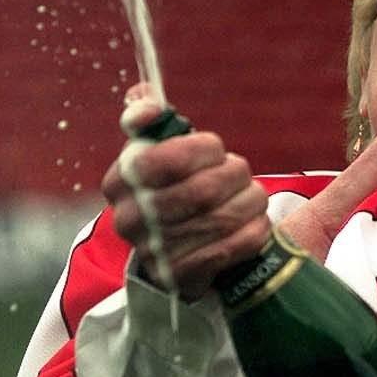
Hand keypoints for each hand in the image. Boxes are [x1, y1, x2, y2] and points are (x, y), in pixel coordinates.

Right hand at [104, 95, 269, 299]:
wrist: (176, 255)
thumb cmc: (175, 190)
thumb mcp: (158, 151)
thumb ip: (150, 118)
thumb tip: (143, 97)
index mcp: (121, 179)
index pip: (164, 157)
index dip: (203, 148)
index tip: (215, 150)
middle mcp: (130, 218)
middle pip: (203, 189)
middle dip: (235, 175)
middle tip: (241, 174)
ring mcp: (155, 251)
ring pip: (223, 217)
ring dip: (251, 202)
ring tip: (253, 198)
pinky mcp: (183, 278)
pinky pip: (235, 246)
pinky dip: (254, 231)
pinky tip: (255, 224)